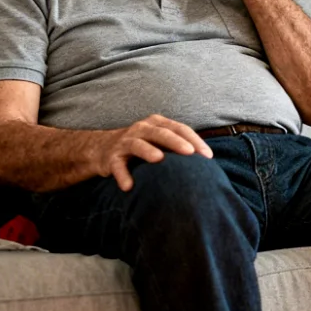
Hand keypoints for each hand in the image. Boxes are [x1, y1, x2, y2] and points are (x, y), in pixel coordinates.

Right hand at [96, 114, 213, 190]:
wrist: (102, 148)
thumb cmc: (142, 145)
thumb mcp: (160, 142)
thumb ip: (180, 147)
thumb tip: (208, 163)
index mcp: (158, 124)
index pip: (180, 129)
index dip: (195, 140)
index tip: (208, 156)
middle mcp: (142, 129)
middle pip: (161, 133)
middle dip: (176, 142)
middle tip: (189, 152)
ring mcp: (126, 141)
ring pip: (137, 144)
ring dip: (148, 151)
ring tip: (159, 159)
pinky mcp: (112, 157)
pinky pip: (117, 166)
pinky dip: (122, 175)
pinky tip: (129, 186)